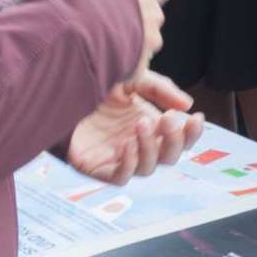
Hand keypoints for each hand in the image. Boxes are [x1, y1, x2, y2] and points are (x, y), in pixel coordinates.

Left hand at [66, 71, 205, 185]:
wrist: (60, 85)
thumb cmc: (96, 81)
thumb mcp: (134, 78)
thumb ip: (161, 90)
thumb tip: (188, 106)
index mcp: (150, 124)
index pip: (179, 138)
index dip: (191, 133)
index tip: (196, 117)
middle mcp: (137, 143)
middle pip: (169, 157)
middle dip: (174, 141)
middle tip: (168, 121)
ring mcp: (118, 156)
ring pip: (148, 168)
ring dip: (150, 148)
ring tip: (141, 124)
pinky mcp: (97, 167)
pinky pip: (120, 177)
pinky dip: (128, 164)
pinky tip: (127, 145)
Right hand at [68, 0, 170, 81]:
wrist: (78, 26)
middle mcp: (151, 13)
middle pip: (149, 17)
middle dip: (134, 20)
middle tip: (106, 21)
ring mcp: (146, 42)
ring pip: (144, 45)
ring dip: (129, 45)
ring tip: (101, 46)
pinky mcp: (137, 68)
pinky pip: (138, 73)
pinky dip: (129, 75)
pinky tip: (110, 72)